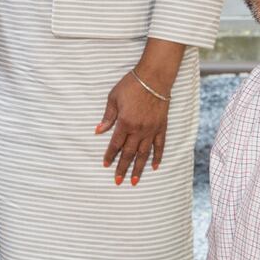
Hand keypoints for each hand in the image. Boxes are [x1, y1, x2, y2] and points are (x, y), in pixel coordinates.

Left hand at [96, 69, 169, 185]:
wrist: (154, 78)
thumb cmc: (131, 85)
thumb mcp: (113, 98)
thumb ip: (107, 117)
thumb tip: (98, 131)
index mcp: (124, 123)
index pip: (115, 144)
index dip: (110, 156)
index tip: (105, 165)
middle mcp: (138, 129)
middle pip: (129, 153)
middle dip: (122, 168)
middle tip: (118, 181)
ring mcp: (151, 129)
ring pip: (144, 154)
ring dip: (138, 168)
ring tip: (134, 181)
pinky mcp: (161, 127)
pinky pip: (159, 145)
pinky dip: (157, 157)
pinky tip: (155, 167)